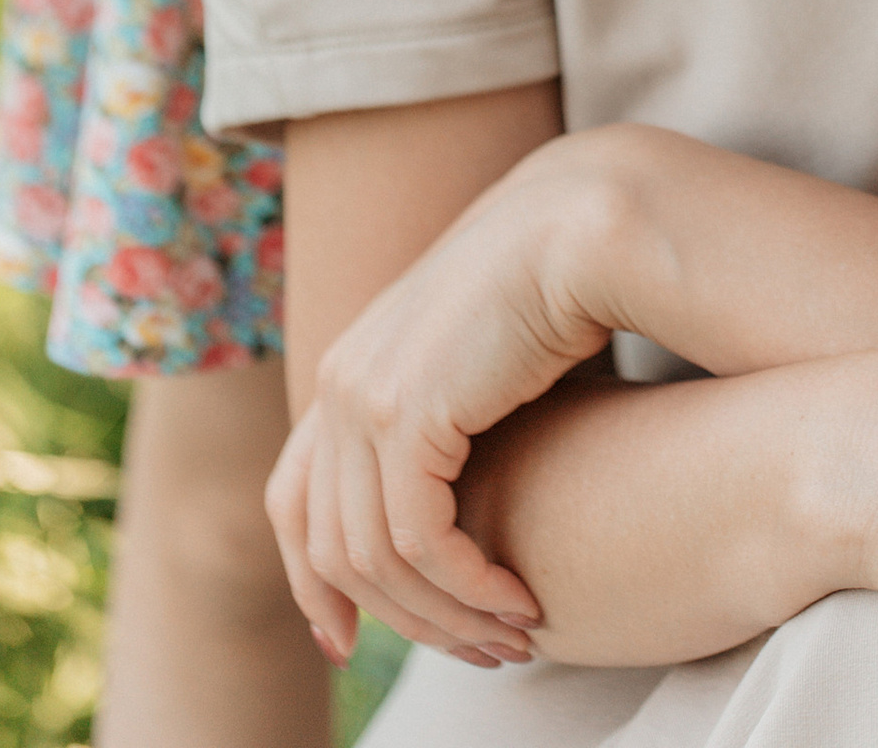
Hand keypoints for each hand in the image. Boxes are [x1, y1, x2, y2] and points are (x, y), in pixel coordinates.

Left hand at [269, 133, 635, 668]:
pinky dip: (468, 588)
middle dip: (403, 620)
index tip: (345, 642)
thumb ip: (446, 419)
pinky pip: (420, 541)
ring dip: (447, 615)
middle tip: (478, 653)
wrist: (584, 223)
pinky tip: (521, 601)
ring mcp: (364, 395)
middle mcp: (339, 382)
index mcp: (347, 368)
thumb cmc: (555, 291)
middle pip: (331, 549)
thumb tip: (450, 498)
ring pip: (376, 560)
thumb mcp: (477, 366)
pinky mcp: (407, 411)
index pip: (293, 499)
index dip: (310, 582)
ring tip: (514, 638)